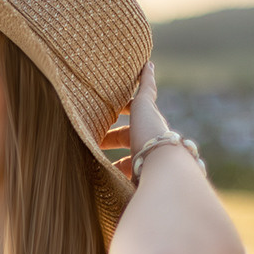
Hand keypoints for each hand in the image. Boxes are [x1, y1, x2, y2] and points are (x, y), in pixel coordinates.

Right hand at [102, 61, 167, 180]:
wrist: (163, 166)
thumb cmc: (151, 134)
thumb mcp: (143, 106)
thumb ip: (145, 87)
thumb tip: (148, 64)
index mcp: (149, 132)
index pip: (128, 130)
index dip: (113, 131)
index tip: (97, 130)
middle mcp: (148, 151)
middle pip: (125, 150)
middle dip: (108, 149)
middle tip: (89, 149)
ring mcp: (144, 170)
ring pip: (123, 169)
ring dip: (109, 168)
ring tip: (90, 170)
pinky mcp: (138, 187)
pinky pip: (120, 185)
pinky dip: (109, 185)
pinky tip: (98, 190)